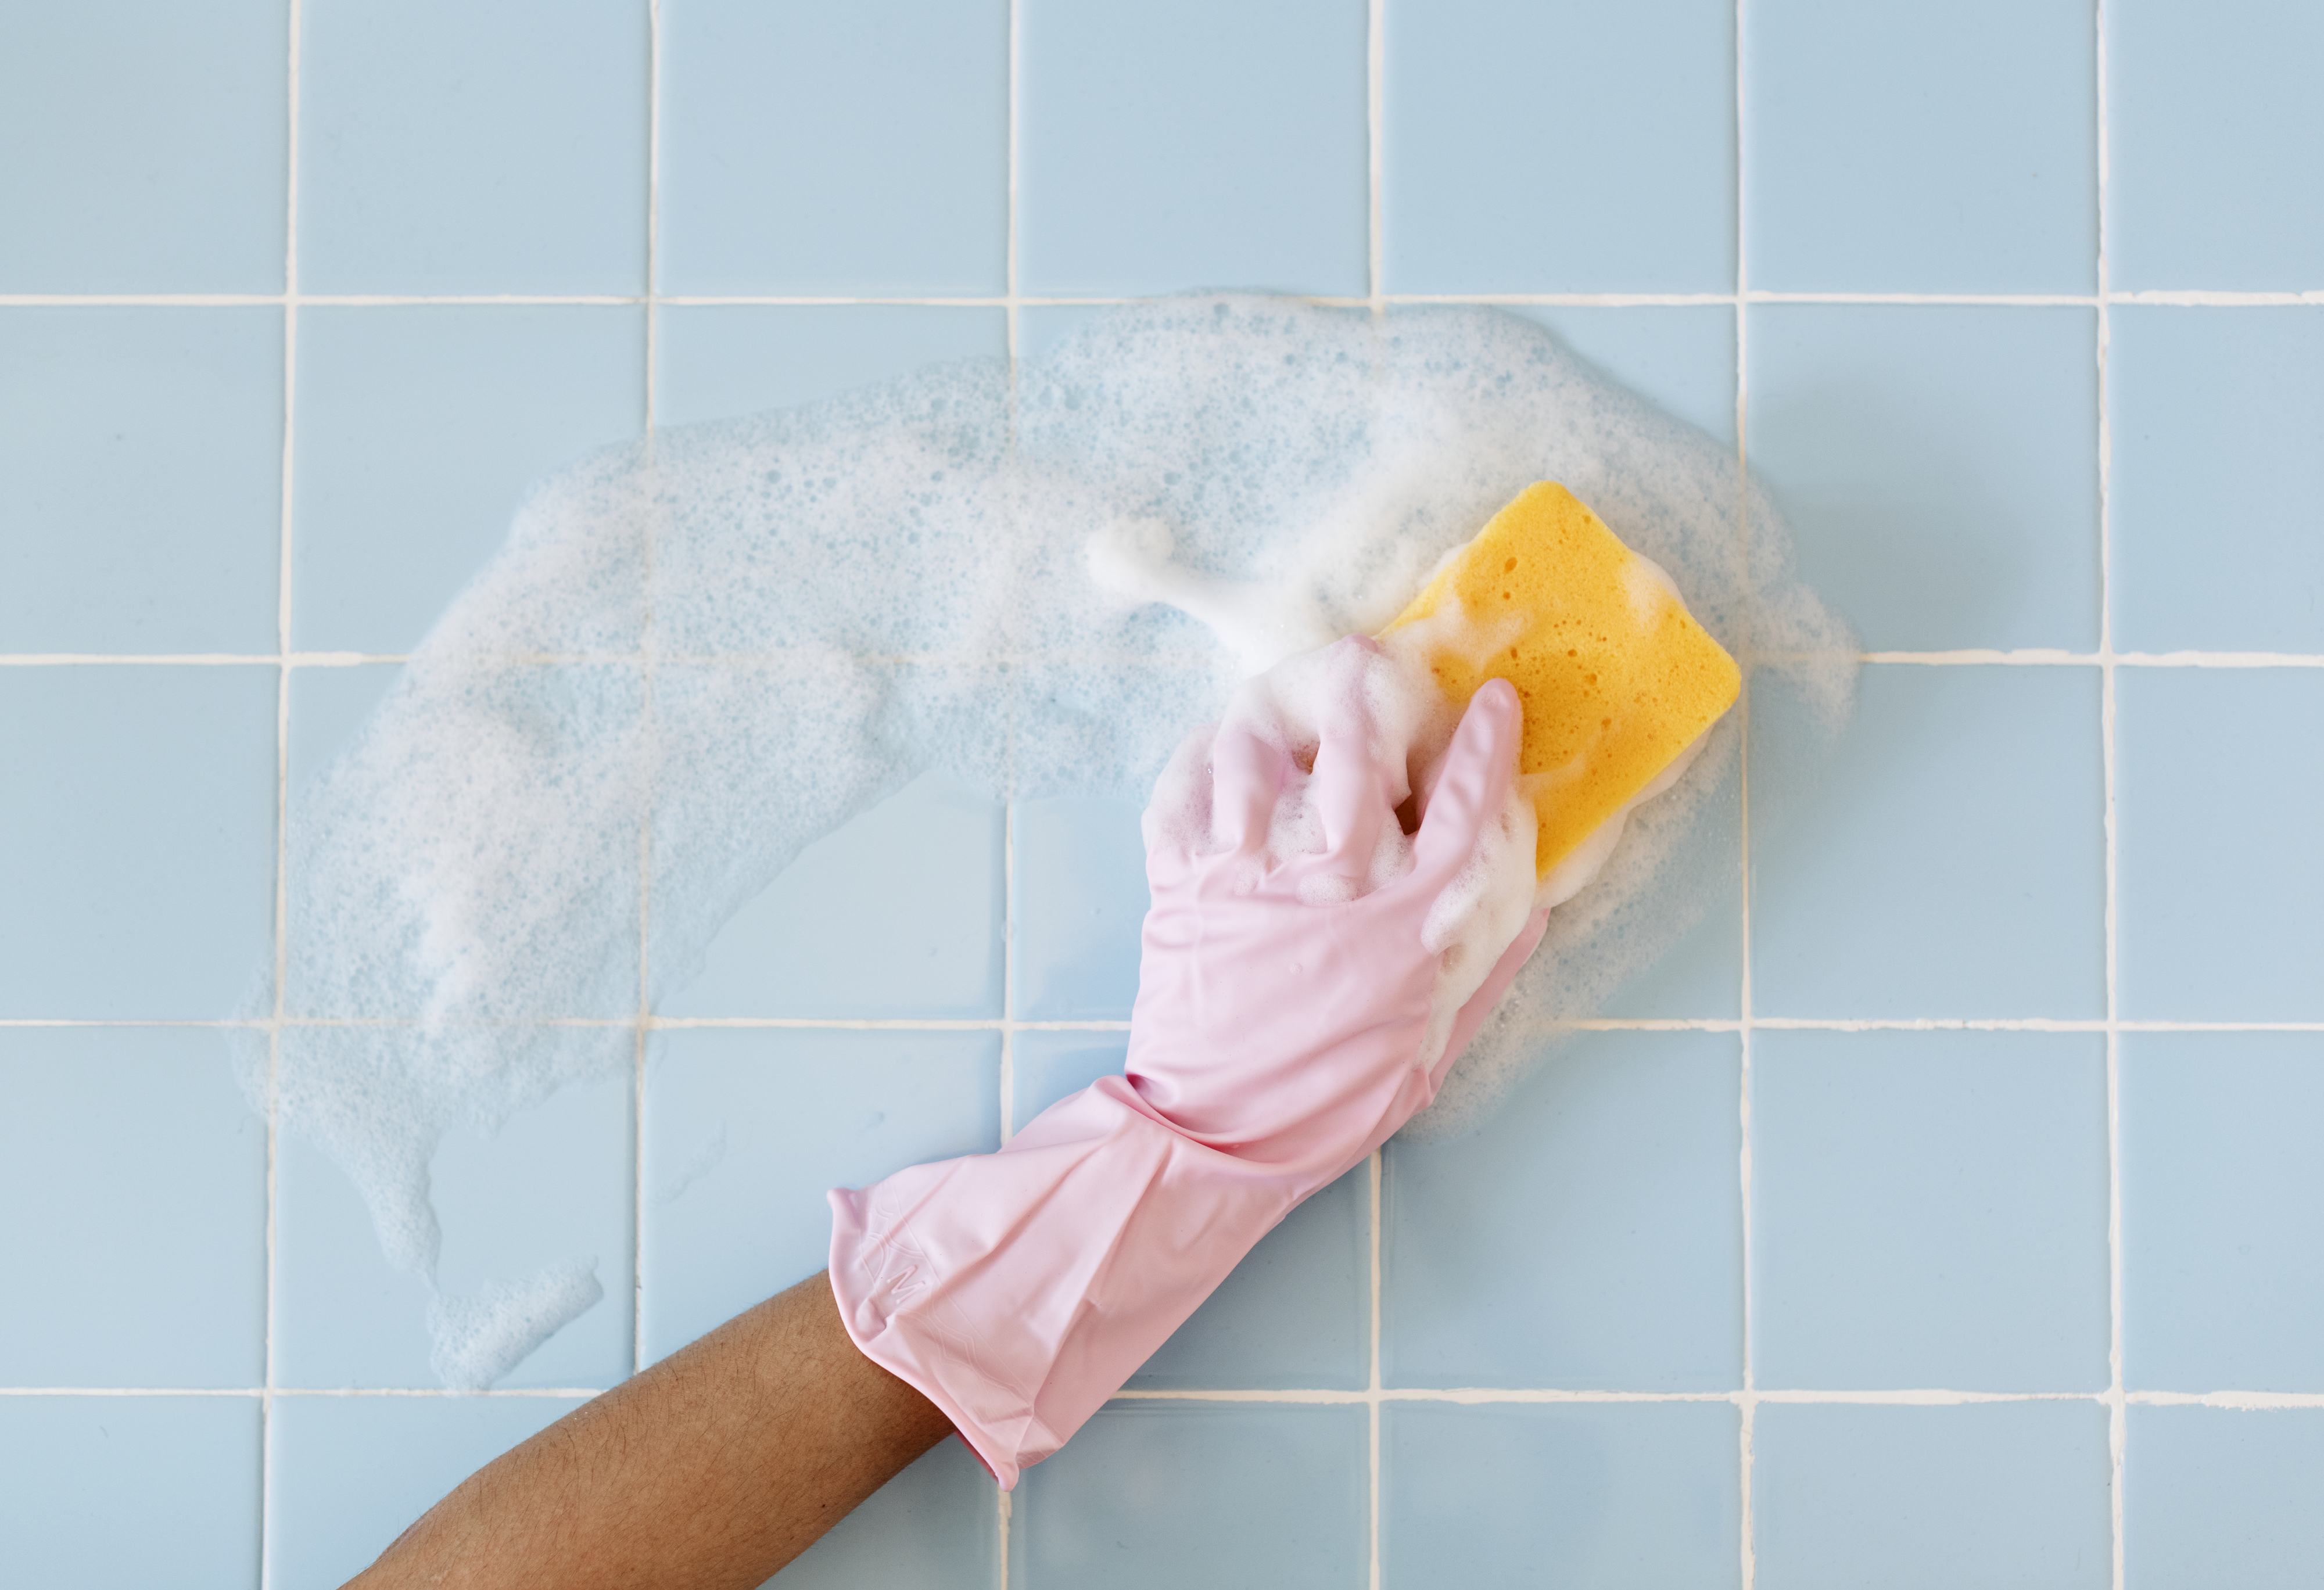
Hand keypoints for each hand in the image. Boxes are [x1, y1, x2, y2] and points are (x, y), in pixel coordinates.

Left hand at [1127, 633, 1546, 1171]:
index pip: (1467, 805)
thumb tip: (1527, 907)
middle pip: (1357, 747)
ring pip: (1261, 753)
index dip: (1487, 743)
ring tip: (1282, 697)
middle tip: (1373, 660)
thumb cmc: (1332, 1099)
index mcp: (1409, 922)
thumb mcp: (1433, 1046)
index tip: (1495, 702)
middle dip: (1370, 686)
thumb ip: (1482, 969)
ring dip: (1273, 712)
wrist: (1219, 1137)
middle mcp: (1335, 884)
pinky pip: (1183, 795)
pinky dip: (1196, 760)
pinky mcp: (1184, 885)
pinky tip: (1214, 748)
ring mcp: (1252, 877)